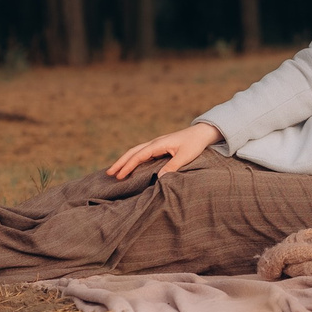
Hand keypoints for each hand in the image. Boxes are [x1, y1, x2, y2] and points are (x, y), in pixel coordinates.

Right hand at [106, 122, 222, 179]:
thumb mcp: (185, 156)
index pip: (139, 156)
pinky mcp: (160, 147)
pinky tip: (131, 166)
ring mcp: (156, 145)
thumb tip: (159, 178)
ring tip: (115, 171)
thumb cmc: (195, 144)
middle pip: (133, 152)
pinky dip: (133, 159)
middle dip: (120, 162)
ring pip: (136, 152)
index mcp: (158, 144)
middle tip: (109, 173)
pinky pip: (143, 154)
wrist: (202, 133)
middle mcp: (155, 143)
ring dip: (125, 160)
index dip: (128, 166)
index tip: (119, 176)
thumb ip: (172, 166)